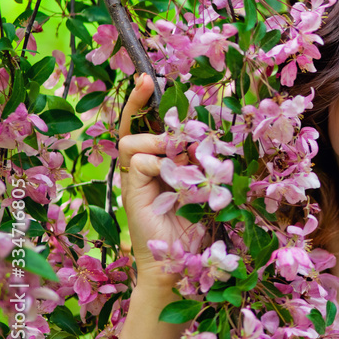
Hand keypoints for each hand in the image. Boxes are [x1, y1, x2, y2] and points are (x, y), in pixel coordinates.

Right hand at [117, 73, 197, 286]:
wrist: (183, 263)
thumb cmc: (201, 222)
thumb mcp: (207, 180)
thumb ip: (200, 157)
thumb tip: (203, 134)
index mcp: (163, 160)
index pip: (148, 123)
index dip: (145, 100)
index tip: (148, 76)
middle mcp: (145, 165)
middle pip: (136, 127)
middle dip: (146, 111)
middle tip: (160, 103)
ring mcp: (136, 178)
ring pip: (132, 142)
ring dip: (157, 143)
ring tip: (178, 159)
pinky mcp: (131, 191)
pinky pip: (137, 162)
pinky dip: (157, 166)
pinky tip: (172, 180)